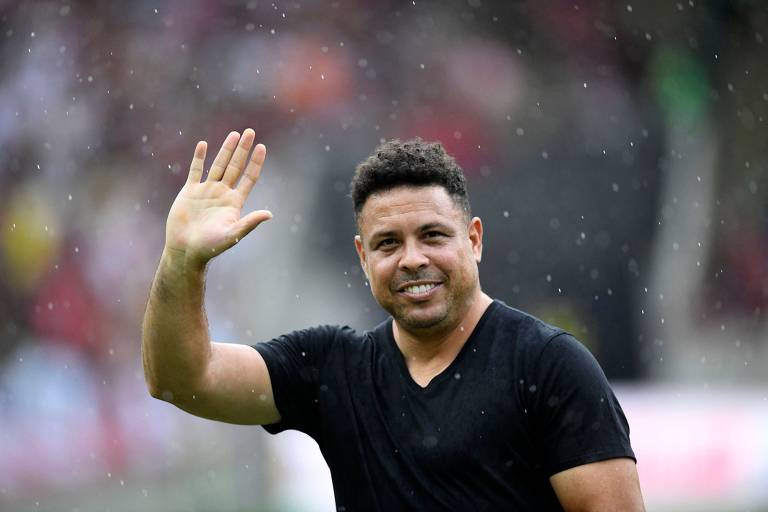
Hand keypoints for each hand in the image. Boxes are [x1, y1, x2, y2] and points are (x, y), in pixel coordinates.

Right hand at [164, 129, 271, 267]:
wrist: (185, 251)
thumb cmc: (210, 246)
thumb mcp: (233, 234)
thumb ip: (249, 223)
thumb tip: (270, 214)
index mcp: (234, 202)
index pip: (248, 178)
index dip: (255, 162)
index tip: (262, 147)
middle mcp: (222, 194)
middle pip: (235, 166)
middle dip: (242, 149)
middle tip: (250, 131)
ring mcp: (206, 191)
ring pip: (218, 165)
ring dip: (226, 150)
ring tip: (234, 134)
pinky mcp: (189, 192)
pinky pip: (195, 171)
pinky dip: (199, 158)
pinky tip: (203, 145)